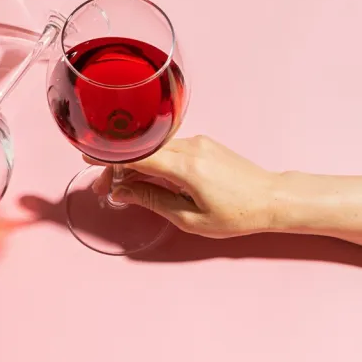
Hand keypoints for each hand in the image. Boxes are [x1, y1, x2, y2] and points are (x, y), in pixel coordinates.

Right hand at [87, 136, 280, 238]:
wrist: (273, 198)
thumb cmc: (237, 214)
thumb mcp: (191, 219)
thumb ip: (153, 201)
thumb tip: (123, 192)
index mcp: (186, 166)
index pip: (138, 154)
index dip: (110, 156)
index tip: (88, 157)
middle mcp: (191, 147)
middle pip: (142, 149)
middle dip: (118, 165)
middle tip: (106, 188)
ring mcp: (198, 142)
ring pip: (153, 148)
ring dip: (135, 163)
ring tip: (124, 186)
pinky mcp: (203, 144)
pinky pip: (168, 148)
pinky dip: (152, 160)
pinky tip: (146, 177)